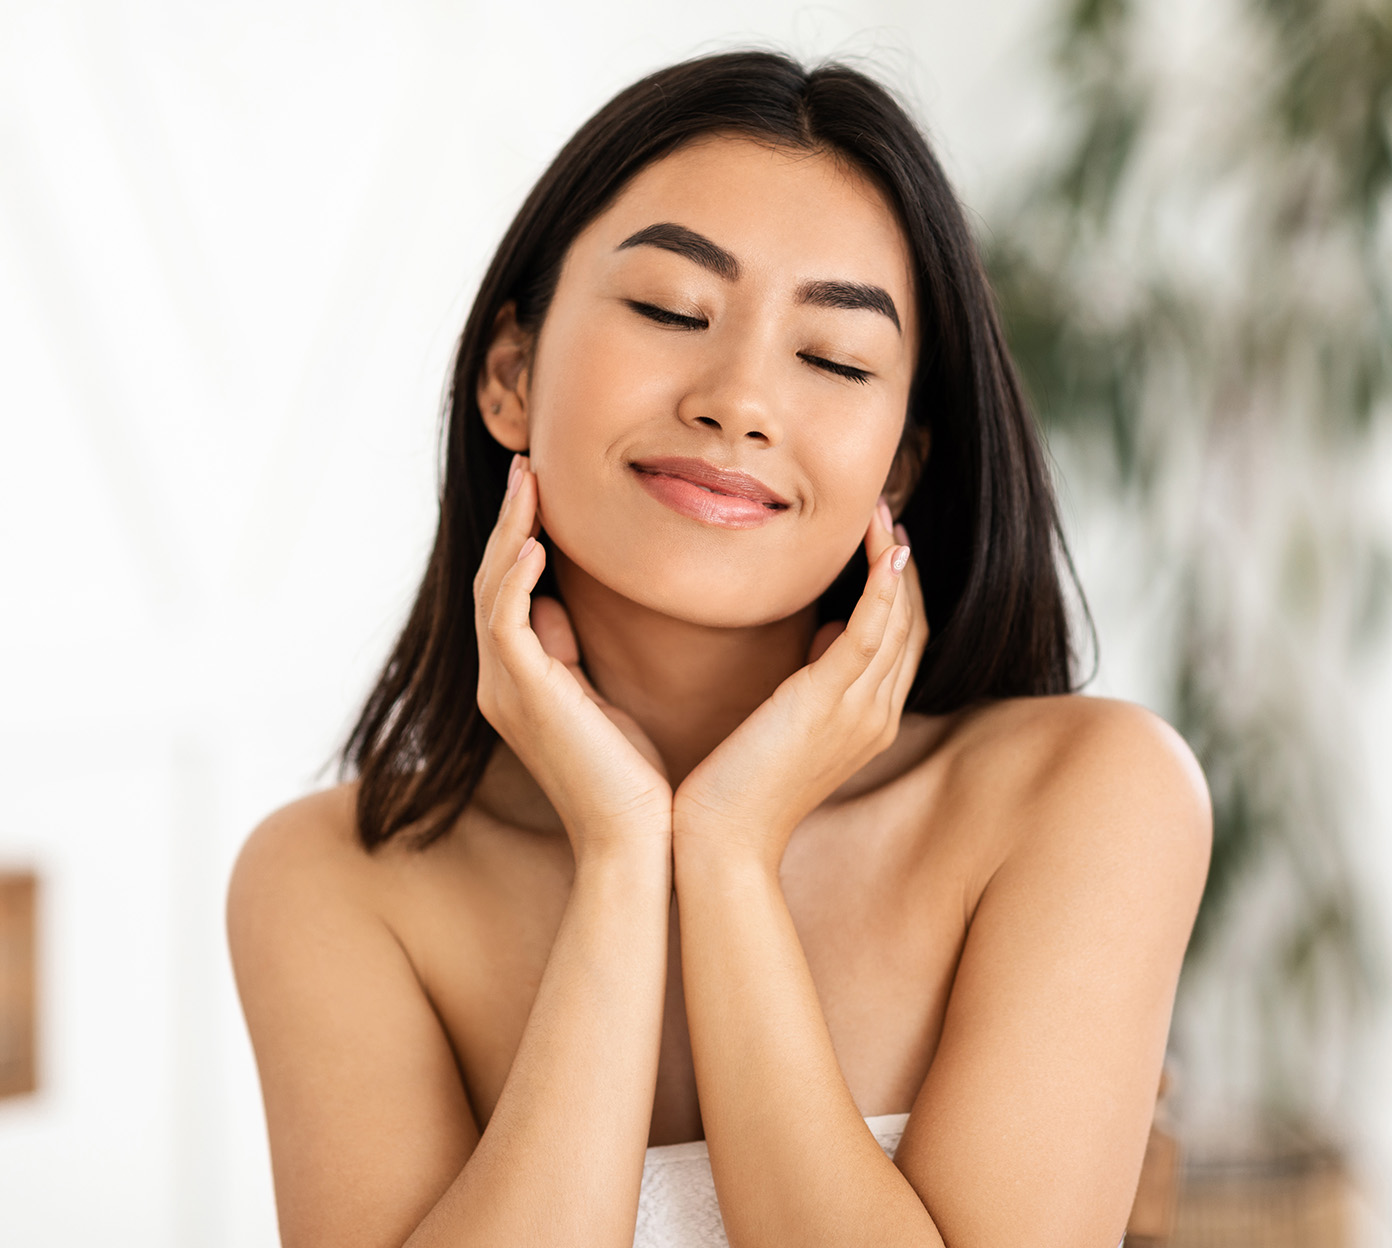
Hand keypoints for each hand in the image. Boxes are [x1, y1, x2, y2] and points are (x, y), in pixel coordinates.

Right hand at [474, 454, 672, 861]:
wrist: (637, 840)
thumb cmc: (636, 779)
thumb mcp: (605, 702)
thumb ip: (577, 657)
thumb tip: (562, 609)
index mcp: (520, 683)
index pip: (510, 595)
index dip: (522, 540)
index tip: (544, 492)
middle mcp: (501, 682)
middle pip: (493, 582)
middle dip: (512, 521)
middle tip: (529, 465)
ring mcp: (505, 689)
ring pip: (493, 591)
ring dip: (512, 532)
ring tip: (530, 480)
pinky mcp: (523, 695)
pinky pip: (505, 621)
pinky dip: (515, 578)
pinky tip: (536, 544)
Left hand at [671, 498, 927, 872]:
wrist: (721, 839)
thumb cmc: (737, 785)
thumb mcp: (788, 723)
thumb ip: (815, 682)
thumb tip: (825, 629)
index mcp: (870, 722)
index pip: (903, 642)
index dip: (900, 589)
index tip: (882, 542)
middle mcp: (876, 716)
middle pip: (911, 625)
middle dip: (902, 566)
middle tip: (883, 513)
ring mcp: (859, 711)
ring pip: (898, 621)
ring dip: (893, 562)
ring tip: (879, 515)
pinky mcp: (827, 703)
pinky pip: (871, 632)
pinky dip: (882, 587)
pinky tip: (884, 550)